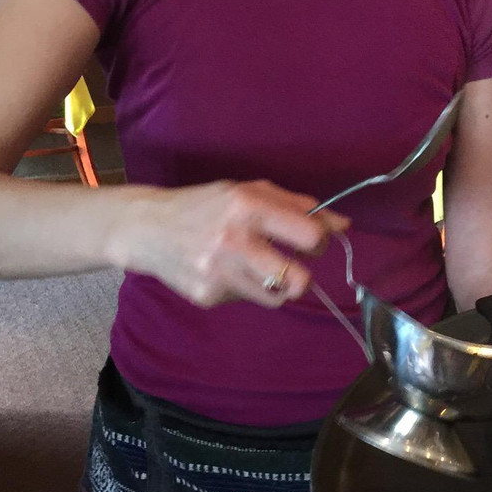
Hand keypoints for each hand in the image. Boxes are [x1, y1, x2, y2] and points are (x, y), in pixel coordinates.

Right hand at [115, 180, 348, 307]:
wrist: (147, 228)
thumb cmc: (206, 205)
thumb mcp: (249, 192)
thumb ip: (298, 206)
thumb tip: (344, 225)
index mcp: (249, 206)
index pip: (310, 235)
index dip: (321, 241)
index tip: (312, 241)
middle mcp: (234, 241)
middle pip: (299, 281)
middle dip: (304, 277)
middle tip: (293, 266)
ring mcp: (219, 273)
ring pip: (277, 298)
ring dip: (277, 285)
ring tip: (258, 267)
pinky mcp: (207, 296)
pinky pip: (247, 299)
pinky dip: (245, 288)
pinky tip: (226, 271)